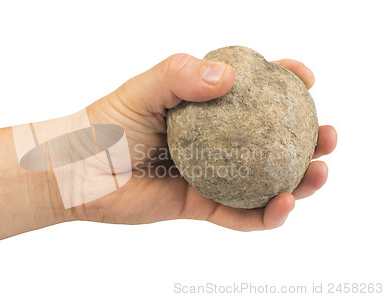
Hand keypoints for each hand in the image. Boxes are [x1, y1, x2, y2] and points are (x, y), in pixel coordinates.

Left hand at [82, 53, 336, 230]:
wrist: (76, 172)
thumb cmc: (104, 125)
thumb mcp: (142, 90)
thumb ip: (180, 75)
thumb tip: (229, 77)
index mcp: (204, 108)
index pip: (253, 93)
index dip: (284, 84)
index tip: (304, 77)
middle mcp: (213, 141)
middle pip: (270, 140)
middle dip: (307, 137)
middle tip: (327, 135)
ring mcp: (209, 175)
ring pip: (264, 180)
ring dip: (298, 179)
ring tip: (317, 172)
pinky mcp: (199, 205)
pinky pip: (239, 214)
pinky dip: (265, 215)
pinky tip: (281, 204)